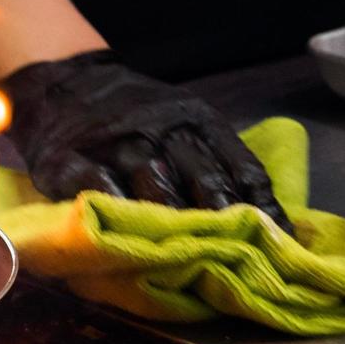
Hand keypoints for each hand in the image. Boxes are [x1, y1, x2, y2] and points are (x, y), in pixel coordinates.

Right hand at [0, 50, 291, 229]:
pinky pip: (100, 189)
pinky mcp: (68, 161)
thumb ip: (215, 161)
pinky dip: (120, 214)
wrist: (62, 84)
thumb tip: (268, 220)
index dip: (264, 210)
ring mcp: (114, 144)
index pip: (242, 167)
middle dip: (224, 222)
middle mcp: (159, 128)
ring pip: (155, 184)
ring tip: (193, 258)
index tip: (282, 245)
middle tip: (239, 259)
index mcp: (196, 118)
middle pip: (203, 178)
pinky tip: (134, 239)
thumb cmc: (133, 115)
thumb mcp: (180, 122)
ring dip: (177, 224)